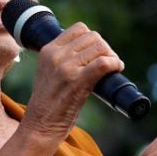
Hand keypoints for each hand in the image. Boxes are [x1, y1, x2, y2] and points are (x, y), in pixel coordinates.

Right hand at [20, 23, 123, 141]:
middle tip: (108, 63)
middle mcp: (56, 55)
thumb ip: (62, 60)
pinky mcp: (77, 81)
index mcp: (47, 50)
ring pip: (100, 48)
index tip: (97, 52)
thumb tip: (90, 53)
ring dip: (112, 57)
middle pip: (93, 37)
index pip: (78, 29)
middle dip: (105, 48)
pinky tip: (116, 70)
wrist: (39, 126)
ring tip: (113, 68)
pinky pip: (103, 63)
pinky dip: (114, 64)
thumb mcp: (48, 73)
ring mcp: (66, 67)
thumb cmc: (47, 105)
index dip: (93, 39)